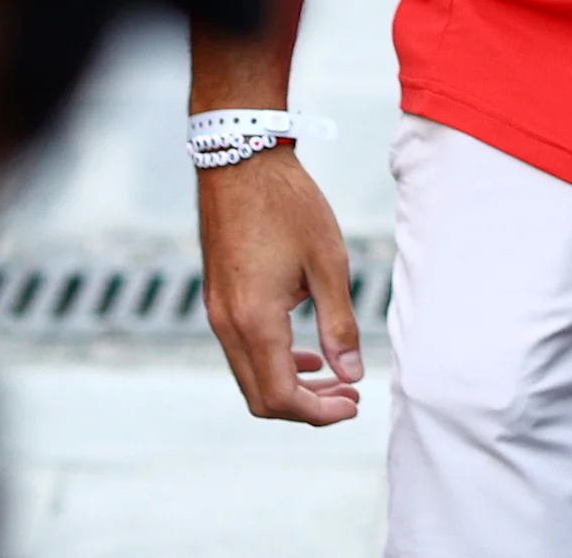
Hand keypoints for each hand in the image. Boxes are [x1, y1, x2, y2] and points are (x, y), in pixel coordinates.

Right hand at [199, 149, 364, 424]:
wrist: (240, 158)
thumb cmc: (287, 204)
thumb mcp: (327, 263)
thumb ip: (339, 324)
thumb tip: (352, 375)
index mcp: (254, 321)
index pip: (281, 398)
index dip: (320, 413)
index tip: (354, 403)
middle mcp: (227, 325)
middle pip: (260, 398)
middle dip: (306, 408)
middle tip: (349, 396)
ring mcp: (217, 312)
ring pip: (249, 377)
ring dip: (290, 386)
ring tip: (334, 377)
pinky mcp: (217, 298)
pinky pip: (241, 351)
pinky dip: (273, 363)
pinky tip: (305, 352)